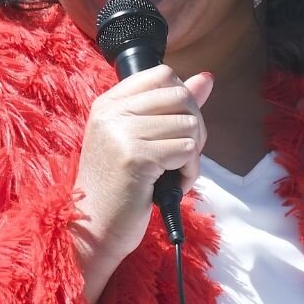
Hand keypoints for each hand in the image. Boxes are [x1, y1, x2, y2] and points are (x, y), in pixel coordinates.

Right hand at [72, 65, 213, 303]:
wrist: (95, 229)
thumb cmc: (120, 187)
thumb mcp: (141, 139)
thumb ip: (173, 108)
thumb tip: (207, 78)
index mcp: (109, 103)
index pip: (163, 74)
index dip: (184, 100)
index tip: (178, 128)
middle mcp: (111, 112)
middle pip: (181, 96)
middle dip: (195, 128)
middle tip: (183, 156)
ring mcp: (121, 133)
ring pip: (189, 125)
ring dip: (192, 156)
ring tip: (174, 175)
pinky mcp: (135, 156)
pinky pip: (187, 151)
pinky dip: (189, 172)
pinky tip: (172, 186)